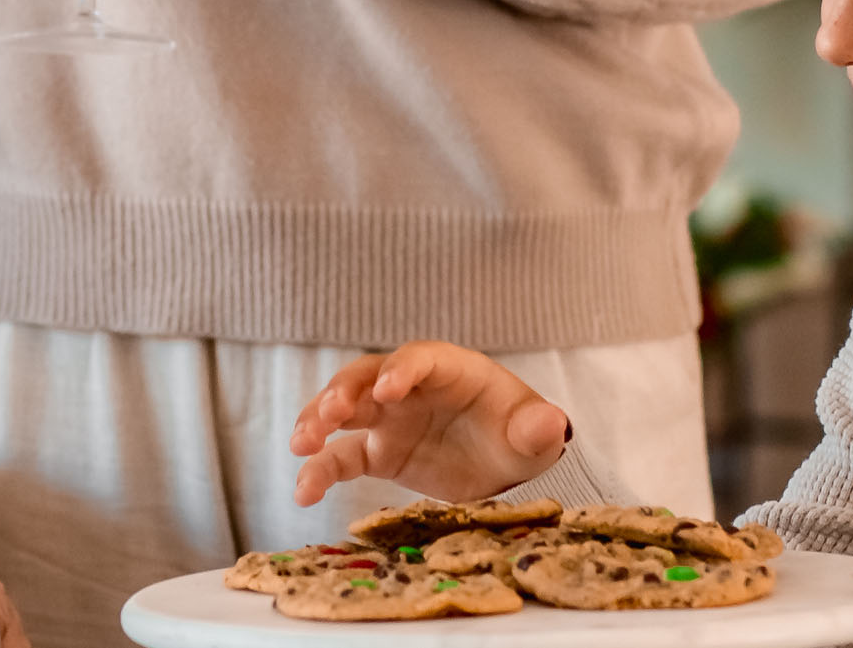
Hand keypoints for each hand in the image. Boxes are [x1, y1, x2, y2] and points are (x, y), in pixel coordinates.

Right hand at [288, 342, 572, 507]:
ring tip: (301, 445)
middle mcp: (409, 389)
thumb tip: (551, 424)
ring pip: (342, 411)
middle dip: (344, 391)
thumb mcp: (534, 432)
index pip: (418, 359)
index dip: (401, 371)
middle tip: (330, 413)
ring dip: (317, 422)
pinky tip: (303, 493)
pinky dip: (319, 471)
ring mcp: (388, 419)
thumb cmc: (517, 434)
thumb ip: (538, 426)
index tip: (387, 390)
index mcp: (448, 371)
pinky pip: (340, 458)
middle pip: (366, 376)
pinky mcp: (376, 452)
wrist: (502, 462)